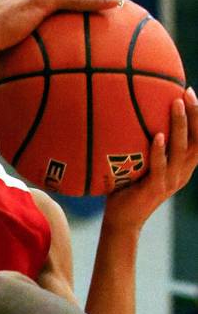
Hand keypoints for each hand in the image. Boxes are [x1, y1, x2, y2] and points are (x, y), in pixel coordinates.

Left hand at [103, 88, 197, 231]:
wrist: (122, 221)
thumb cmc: (129, 188)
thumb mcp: (144, 165)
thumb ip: (146, 146)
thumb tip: (132, 116)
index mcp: (183, 167)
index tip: (190, 92)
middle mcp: (182, 173)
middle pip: (196, 140)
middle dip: (195, 115)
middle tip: (188, 92)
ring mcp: (170, 182)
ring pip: (181, 150)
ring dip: (180, 125)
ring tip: (175, 103)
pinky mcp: (155, 189)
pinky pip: (160, 167)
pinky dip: (160, 151)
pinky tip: (158, 136)